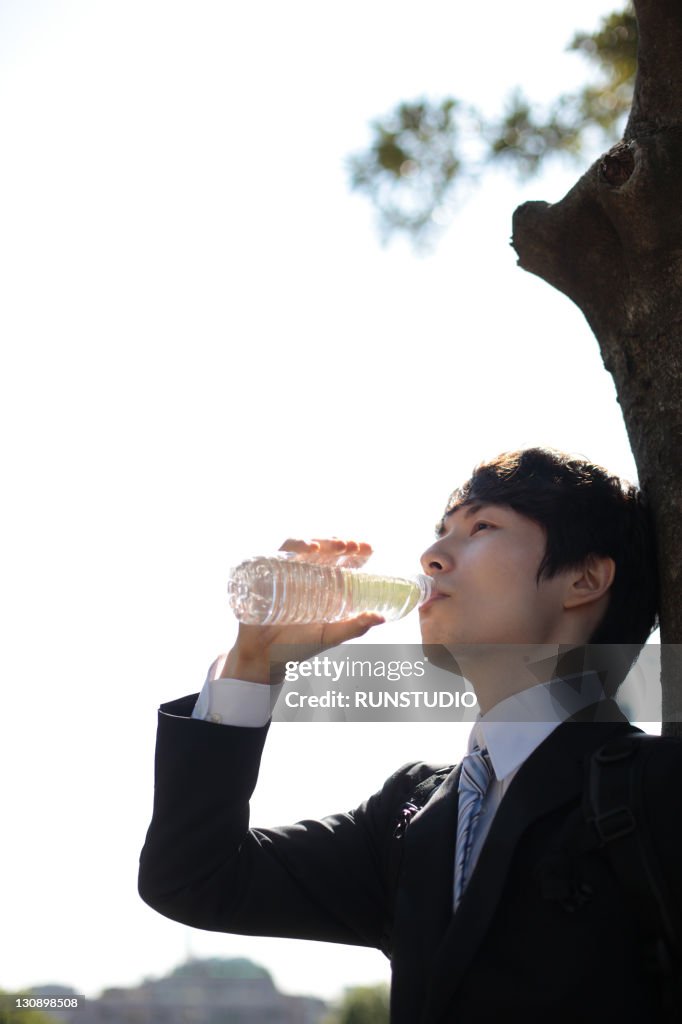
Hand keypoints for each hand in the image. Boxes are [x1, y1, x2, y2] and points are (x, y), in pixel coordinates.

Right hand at [220, 538, 383, 683]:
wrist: (264, 656)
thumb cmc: (297, 645)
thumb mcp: (330, 636)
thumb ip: (354, 628)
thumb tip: (381, 618)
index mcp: (324, 585)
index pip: (342, 560)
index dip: (356, 551)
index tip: (369, 549)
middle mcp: (307, 574)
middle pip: (326, 549)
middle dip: (341, 543)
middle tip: (354, 546)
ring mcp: (288, 571)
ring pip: (306, 546)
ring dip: (323, 541)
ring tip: (338, 545)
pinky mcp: (270, 572)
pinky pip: (282, 552)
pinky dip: (296, 545)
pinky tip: (310, 549)